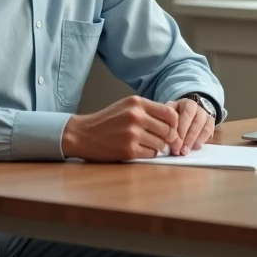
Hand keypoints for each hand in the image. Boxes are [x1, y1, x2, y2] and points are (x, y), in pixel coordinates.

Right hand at [62, 96, 179, 161]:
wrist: (82, 134)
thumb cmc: (106, 121)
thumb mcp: (126, 106)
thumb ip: (148, 110)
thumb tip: (172, 121)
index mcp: (137, 103)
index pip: (169, 113)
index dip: (174, 123)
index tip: (172, 128)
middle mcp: (136, 116)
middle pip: (167, 130)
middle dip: (168, 137)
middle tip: (164, 140)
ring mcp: (132, 134)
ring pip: (161, 144)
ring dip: (159, 147)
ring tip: (149, 144)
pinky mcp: (129, 150)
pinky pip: (151, 154)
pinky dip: (150, 153)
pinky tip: (141, 149)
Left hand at [169, 97, 214, 154]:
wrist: (189, 112)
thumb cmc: (175, 114)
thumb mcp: (169, 113)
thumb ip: (166, 120)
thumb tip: (163, 133)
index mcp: (187, 103)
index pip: (186, 115)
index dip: (180, 129)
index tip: (172, 140)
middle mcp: (199, 108)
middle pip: (195, 122)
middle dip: (186, 137)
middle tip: (178, 149)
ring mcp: (206, 115)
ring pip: (203, 128)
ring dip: (193, 141)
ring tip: (185, 151)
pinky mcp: (211, 123)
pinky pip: (208, 132)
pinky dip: (201, 140)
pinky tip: (194, 147)